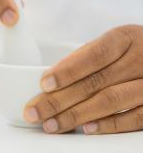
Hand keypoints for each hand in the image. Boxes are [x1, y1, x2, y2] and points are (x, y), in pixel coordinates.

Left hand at [24, 25, 142, 133]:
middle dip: (59, 100)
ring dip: (76, 115)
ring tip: (51, 124)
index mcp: (124, 38)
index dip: (67, 70)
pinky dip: (108, 124)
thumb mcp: (114, 42)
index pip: (94, 54)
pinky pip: (134, 118)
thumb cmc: (131, 50)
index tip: (44, 84)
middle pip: (95, 82)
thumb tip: (50, 82)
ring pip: (110, 100)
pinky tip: (86, 129)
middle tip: (35, 112)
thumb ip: (87, 58)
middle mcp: (140, 59)